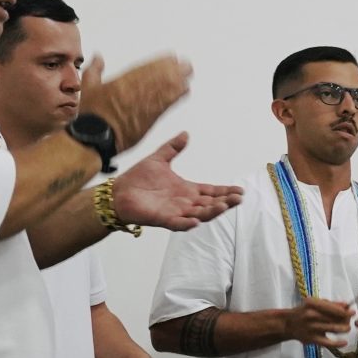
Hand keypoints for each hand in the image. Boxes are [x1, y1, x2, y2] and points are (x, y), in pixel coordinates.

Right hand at [77, 53, 192, 151]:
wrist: (97, 136)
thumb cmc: (93, 114)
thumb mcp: (89, 86)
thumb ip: (95, 69)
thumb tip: (98, 57)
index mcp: (124, 80)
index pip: (148, 67)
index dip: (162, 62)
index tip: (171, 57)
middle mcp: (138, 89)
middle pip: (162, 75)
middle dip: (175, 68)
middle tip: (185, 63)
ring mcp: (146, 103)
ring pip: (168, 87)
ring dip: (180, 79)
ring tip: (188, 73)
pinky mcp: (152, 117)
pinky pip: (168, 103)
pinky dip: (178, 95)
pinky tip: (186, 90)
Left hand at [108, 134, 240, 229]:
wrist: (118, 192)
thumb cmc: (137, 178)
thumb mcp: (159, 159)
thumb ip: (173, 148)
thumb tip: (185, 134)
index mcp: (187, 190)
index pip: (211, 191)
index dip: (225, 191)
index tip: (240, 190)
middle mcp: (185, 203)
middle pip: (210, 204)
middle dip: (225, 202)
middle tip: (238, 198)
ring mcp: (175, 212)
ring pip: (199, 214)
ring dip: (212, 211)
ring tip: (223, 206)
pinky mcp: (163, 219)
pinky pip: (178, 224)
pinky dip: (187, 223)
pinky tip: (197, 221)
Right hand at [283, 295, 354, 350]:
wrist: (289, 323)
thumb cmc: (304, 311)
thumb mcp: (314, 303)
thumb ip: (331, 304)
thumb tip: (347, 305)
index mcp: (313, 304)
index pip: (333, 308)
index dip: (345, 311)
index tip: (353, 312)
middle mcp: (312, 315)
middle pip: (335, 318)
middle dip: (346, 320)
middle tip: (350, 321)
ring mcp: (312, 328)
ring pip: (334, 329)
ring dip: (344, 329)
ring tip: (347, 328)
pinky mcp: (312, 339)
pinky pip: (328, 343)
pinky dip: (338, 343)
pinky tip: (345, 342)